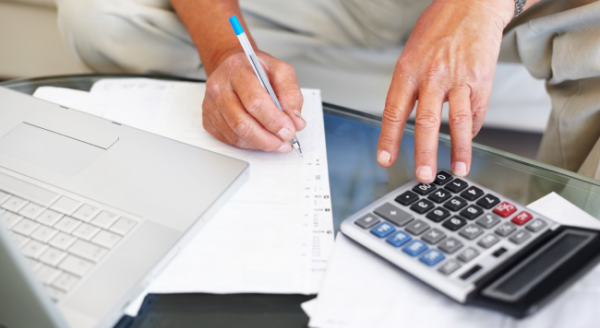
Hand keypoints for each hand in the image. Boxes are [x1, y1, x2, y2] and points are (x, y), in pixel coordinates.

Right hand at [202, 49, 304, 151]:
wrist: (234, 67)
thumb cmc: (256, 69)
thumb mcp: (281, 71)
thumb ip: (291, 95)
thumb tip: (296, 121)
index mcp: (238, 70)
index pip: (255, 101)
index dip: (274, 121)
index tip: (289, 131)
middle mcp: (219, 87)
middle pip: (242, 123)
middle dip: (268, 138)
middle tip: (284, 142)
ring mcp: (211, 105)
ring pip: (236, 135)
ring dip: (261, 143)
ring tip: (276, 142)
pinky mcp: (208, 119)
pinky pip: (230, 140)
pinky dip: (249, 144)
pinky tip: (260, 137)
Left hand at [376, 0, 513, 182]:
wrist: (472, 3)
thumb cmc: (439, 27)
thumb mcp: (411, 53)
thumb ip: (408, 85)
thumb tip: (406, 118)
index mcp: (408, 70)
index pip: (394, 112)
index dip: (389, 139)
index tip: (385, 160)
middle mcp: (432, 75)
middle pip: (425, 122)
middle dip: (424, 153)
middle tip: (423, 176)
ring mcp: (459, 78)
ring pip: (457, 121)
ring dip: (457, 149)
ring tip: (457, 170)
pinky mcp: (482, 79)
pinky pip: (477, 111)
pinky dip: (472, 130)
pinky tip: (468, 142)